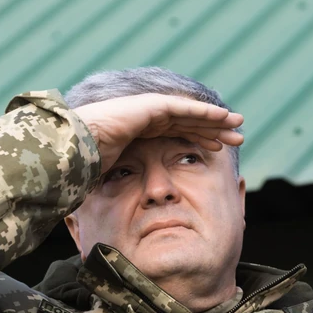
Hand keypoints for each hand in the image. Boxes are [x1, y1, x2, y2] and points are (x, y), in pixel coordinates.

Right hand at [73, 94, 243, 171]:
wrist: (74, 150)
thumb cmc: (88, 167)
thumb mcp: (116, 178)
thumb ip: (129, 183)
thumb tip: (133, 207)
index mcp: (139, 132)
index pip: (176, 134)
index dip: (198, 140)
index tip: (216, 150)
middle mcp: (146, 118)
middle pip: (188, 123)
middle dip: (213, 129)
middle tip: (236, 137)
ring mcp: (148, 110)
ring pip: (191, 114)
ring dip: (216, 120)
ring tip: (238, 125)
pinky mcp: (150, 106)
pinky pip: (184, 109)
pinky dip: (204, 113)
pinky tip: (223, 117)